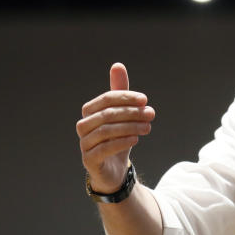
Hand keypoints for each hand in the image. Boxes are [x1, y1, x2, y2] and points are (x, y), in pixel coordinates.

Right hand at [76, 63, 155, 193]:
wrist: (114, 169)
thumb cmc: (117, 137)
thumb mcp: (122, 114)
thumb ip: (120, 92)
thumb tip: (117, 65)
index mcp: (89, 111)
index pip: (106, 98)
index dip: (126, 97)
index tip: (145, 100)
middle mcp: (83, 126)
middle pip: (107, 114)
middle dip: (132, 112)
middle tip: (151, 114)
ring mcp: (84, 144)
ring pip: (106, 131)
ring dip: (130, 127)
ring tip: (148, 127)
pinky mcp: (89, 160)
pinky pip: (104, 148)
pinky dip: (122, 142)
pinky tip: (136, 139)